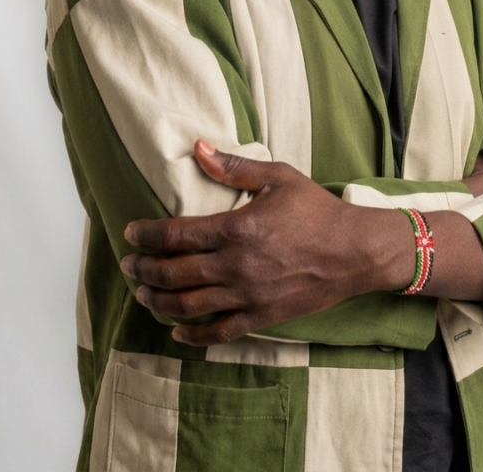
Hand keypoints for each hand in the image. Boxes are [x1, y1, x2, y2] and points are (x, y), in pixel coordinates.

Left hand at [120, 140, 411, 345]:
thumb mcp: (279, 177)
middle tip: (128, 264)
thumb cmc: (317, 210)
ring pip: (186, 306)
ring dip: (157, 302)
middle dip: (142, 270)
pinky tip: (176, 331)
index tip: (130, 231)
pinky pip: (217, 332)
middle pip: (172, 274)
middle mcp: (235, 266)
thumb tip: (198, 147)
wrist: (354, 251)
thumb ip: (235, 166)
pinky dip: (191, 335)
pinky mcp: (260, 316)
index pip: (175, 235)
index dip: (146, 234)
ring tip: (142, 294)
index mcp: (236, 229)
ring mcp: (246, 295)